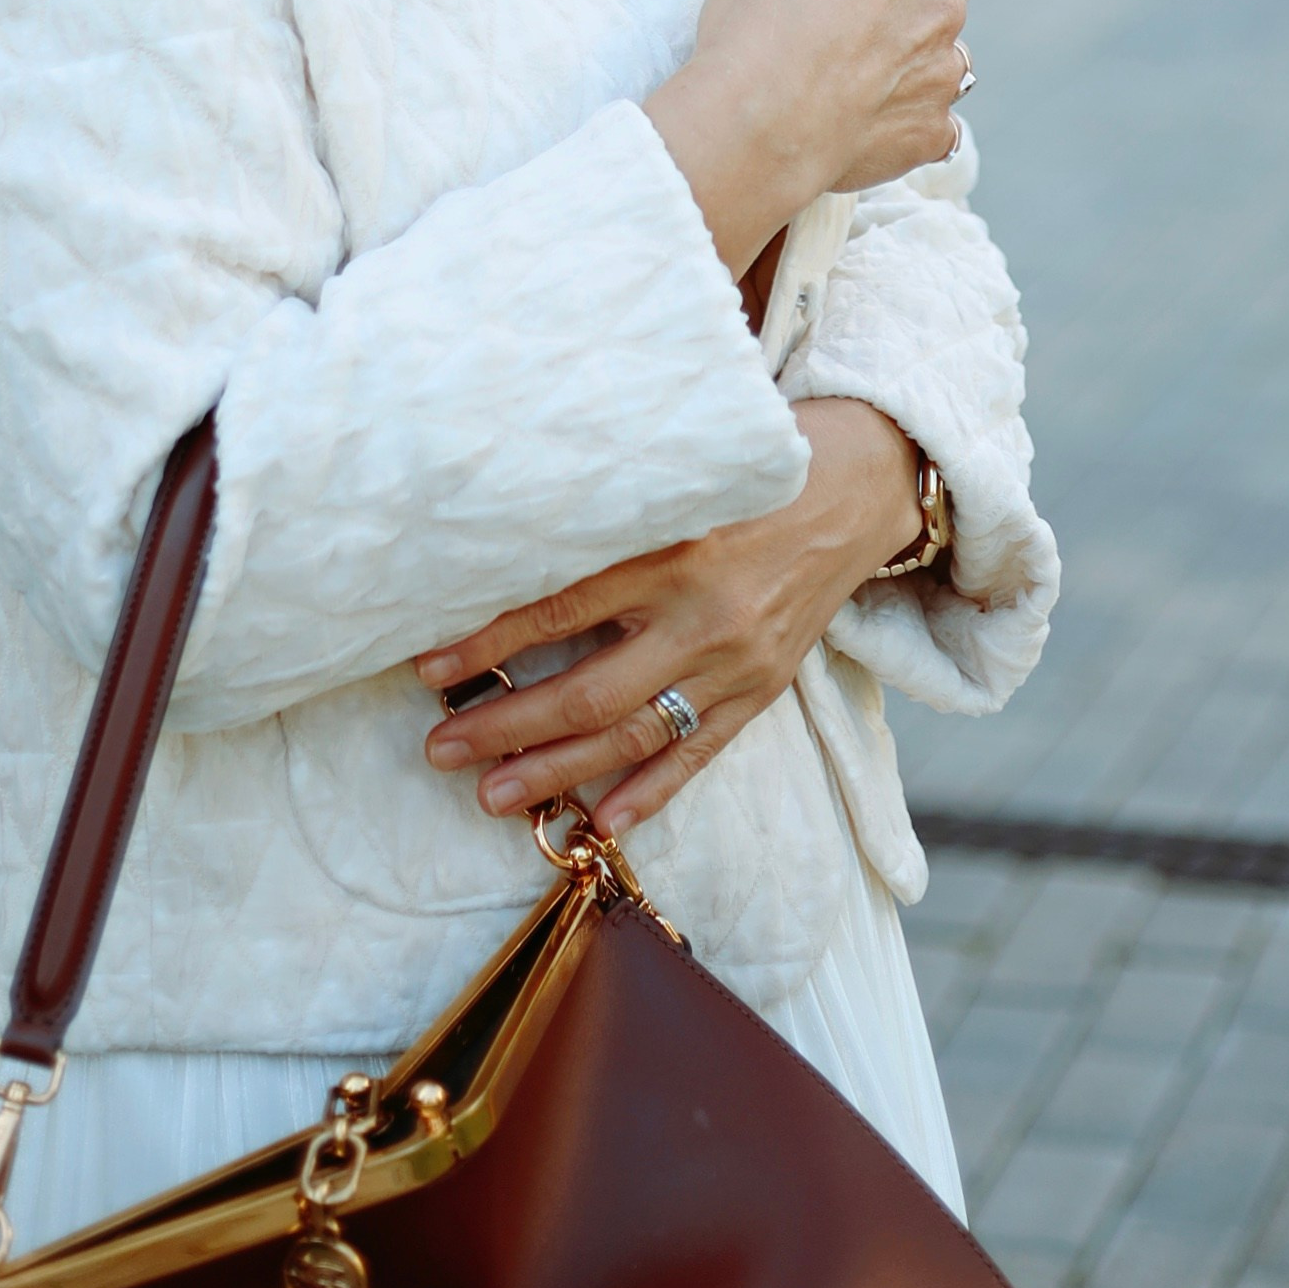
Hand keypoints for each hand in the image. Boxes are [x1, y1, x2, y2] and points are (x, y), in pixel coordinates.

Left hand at [414, 400, 922, 839]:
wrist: (861, 483)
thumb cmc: (756, 465)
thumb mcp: (680, 474)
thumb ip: (609, 512)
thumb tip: (509, 547)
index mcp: (673, 547)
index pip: (560, 608)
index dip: (488, 640)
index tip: (427, 665)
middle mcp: (703, 613)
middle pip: (588, 689)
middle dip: (506, 726)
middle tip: (440, 750)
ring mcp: (736, 661)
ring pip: (632, 734)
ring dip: (558, 771)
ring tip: (493, 798)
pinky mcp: (764, 688)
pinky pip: (697, 752)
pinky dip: (649, 791)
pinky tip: (600, 821)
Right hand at [645, 0, 973, 278]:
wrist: (751, 135)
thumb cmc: (752, 34)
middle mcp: (938, 3)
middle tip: (849, 15)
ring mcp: (942, 71)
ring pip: (943, 52)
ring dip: (912, 55)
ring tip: (850, 74)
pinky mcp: (933, 130)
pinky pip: (934, 116)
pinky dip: (906, 116)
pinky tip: (859, 120)